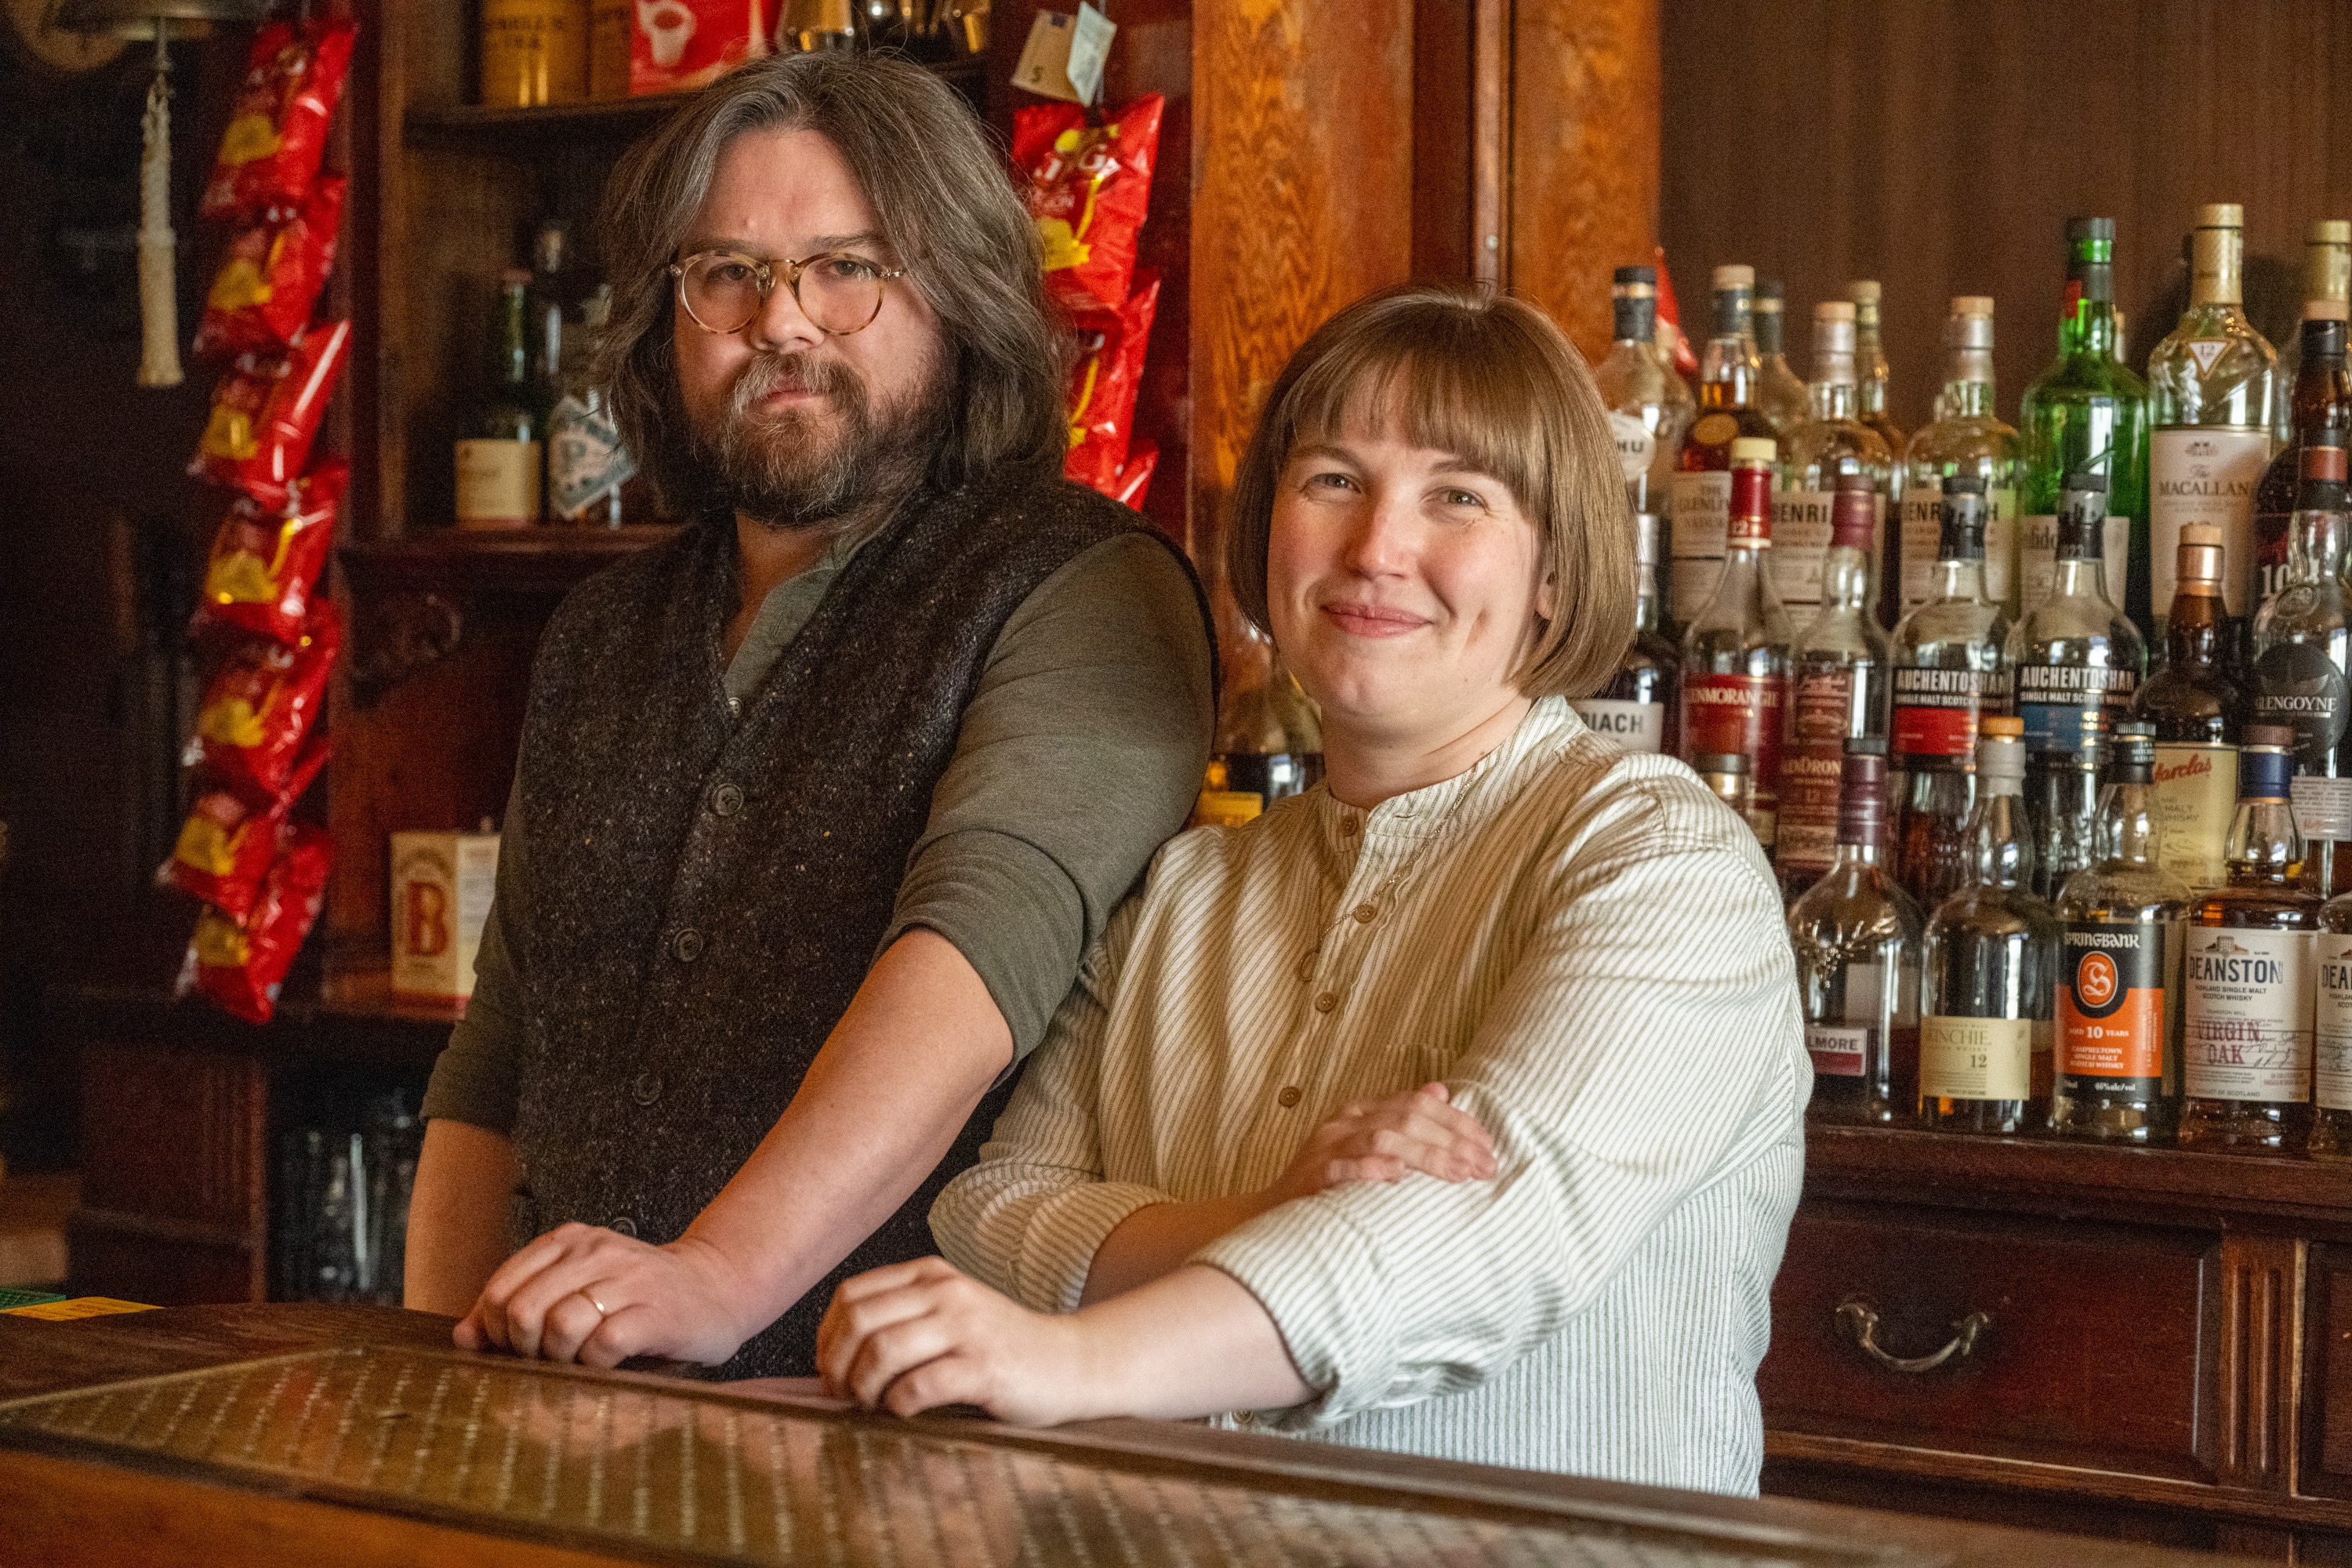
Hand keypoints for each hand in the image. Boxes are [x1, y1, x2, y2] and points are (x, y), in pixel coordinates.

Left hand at [454, 1223, 755, 1368]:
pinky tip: (609, 1365)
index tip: (517, 1349)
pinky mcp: (655, 1313)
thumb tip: (464, 1336)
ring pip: (559, 1326)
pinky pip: (602, 1346)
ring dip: (560, 1359)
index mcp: (570, 1240)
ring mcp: (628, 1279)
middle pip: (524, 1309)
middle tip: (547, 1362)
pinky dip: (595, 1366)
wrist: (719, 1287)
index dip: (496, 1330)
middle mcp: (596, 1251)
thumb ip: (522, 1306)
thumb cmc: (639, 1298)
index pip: (501, 1288)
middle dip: (524, 1349)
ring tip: (580, 1362)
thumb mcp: (577, 1290)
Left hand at [817, 1256, 1096, 1424]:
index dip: (827, 1337)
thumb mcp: (950, 1313)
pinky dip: (900, 1404)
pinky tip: (906, 1412)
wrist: (1071, 1362)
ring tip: (873, 1406)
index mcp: (930, 1275)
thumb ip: (901, 1318)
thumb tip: (833, 1357)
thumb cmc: (1002, 1347)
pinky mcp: (985, 1366)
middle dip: (839, 1366)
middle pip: (859, 1322)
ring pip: (883, 1351)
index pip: (851, 1295)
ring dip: (865, 1388)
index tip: (830, 1371)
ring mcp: (967, 1327)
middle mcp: (946, 1292)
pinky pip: (919, 1385)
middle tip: (844, 1396)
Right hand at [1262, 1082, 1495, 1208]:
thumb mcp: (1365, 1143)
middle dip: (1453, 1141)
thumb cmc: (1327, 1183)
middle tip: (1485, 1167)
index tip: (1487, 1147)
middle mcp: (1344, 1122)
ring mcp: (1326, 1146)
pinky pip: (1344, 1166)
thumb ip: (1401, 1117)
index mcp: (1360, 1111)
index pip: (1418, 1103)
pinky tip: (1398, 1175)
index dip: (1457, 1122)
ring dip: (1428, 1155)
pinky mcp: (1311, 1177)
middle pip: (1408, 1118)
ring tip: (1460, 1175)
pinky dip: (1372, 1168)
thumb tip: (1441, 1091)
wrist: (1271, 1215)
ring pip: (1384, 1138)